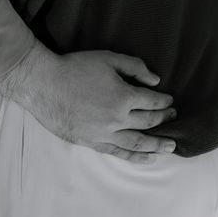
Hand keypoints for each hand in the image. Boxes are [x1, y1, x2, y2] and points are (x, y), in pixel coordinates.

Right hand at [0, 46, 176, 163]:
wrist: (44, 85)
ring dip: (156, 145)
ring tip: (170, 147)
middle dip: (164, 119)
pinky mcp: (92, 142)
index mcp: (123, 97)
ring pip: (137, 143)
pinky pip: (118, 152)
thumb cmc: (75, 68)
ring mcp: (104, 134)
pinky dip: (134, 157)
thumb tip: (155, 81)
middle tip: (173, 117)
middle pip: (148, 122)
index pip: (152, 102)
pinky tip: (146, 158)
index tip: (169, 100)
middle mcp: (117, 119)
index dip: (164, 101)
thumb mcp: (108, 59)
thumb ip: (134, 67)